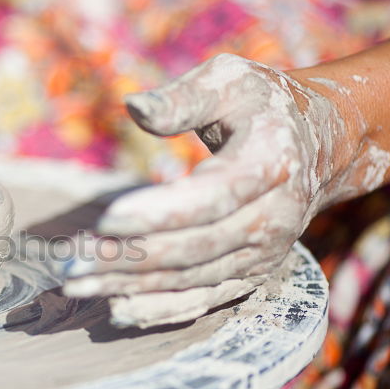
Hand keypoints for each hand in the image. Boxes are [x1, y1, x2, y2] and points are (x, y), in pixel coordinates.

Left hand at [64, 53, 369, 326]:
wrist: (319, 146)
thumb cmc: (260, 105)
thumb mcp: (228, 80)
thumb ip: (183, 97)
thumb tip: (133, 108)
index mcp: (269, 162)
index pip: (211, 198)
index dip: (159, 213)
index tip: (105, 219)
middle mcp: (273, 217)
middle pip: (193, 248)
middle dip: (128, 257)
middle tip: (70, 260)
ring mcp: (263, 253)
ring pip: (190, 279)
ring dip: (130, 285)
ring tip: (74, 283)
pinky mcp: (249, 274)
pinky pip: (201, 300)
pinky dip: (158, 308)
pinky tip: (114, 307)